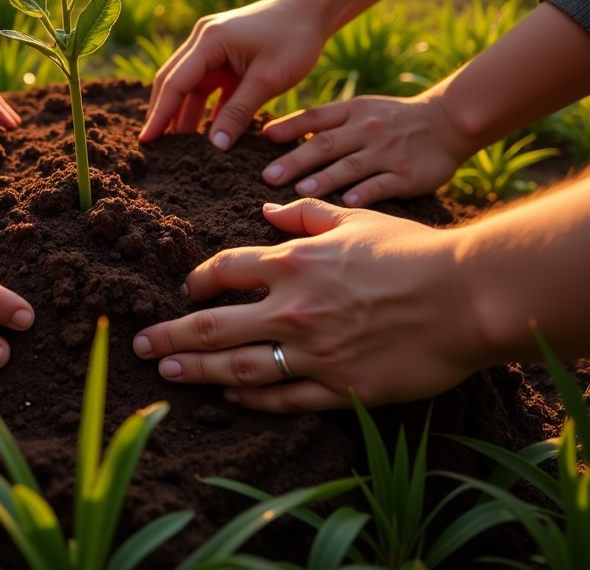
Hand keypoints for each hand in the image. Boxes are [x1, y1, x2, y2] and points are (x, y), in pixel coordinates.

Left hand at [132, 198, 478, 411]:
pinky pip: (285, 398)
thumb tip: (267, 207)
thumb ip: (304, 214)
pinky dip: (253, 400)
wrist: (464, 297)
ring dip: (197, 372)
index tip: (186, 288)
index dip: (197, 279)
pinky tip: (230, 398)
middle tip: (142, 345)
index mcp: (292, 263)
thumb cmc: (411, 251)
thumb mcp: (353, 219)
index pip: (224, 271)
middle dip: (171, 336)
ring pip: (239, 368)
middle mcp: (292, 309)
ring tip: (167, 373)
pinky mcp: (340, 386)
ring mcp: (313, 352)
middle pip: (213, 326)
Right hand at [140, 0, 326, 148]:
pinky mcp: (226, 56)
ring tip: (178, 146)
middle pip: (173, 82)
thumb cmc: (293, 39)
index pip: (175, 83)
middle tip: (152, 146)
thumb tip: (215, 146)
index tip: (146, 142)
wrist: (312, 10)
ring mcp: (213, 48)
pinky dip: (205, 108)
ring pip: (189, 86)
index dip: (159, 114)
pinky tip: (204, 133)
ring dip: (184, 113)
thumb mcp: (267, 80)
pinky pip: (208, 86)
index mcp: (208, 41)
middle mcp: (203, 41)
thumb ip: (238, 113)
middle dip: (162, 114)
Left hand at [261, 92, 471, 205]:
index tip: (264, 137)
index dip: (289, 126)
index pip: (315, 117)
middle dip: (296, 160)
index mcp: (353, 111)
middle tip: (269, 176)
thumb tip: (274, 131)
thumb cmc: (393, 119)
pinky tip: (347, 203)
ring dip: (324, 178)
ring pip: (351, 165)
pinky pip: (382, 185)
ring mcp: (387, 152)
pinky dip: (364, 193)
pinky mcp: (407, 175)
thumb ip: (323, 120)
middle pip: (325, 144)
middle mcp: (367, 130)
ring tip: (300, 190)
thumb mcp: (361, 109)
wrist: (449, 122)